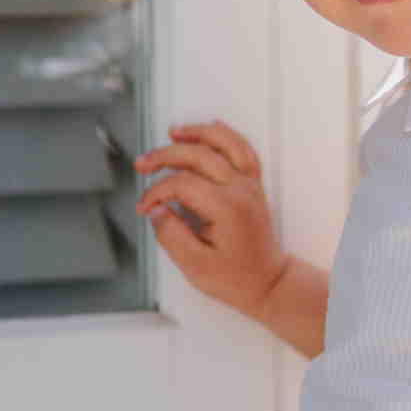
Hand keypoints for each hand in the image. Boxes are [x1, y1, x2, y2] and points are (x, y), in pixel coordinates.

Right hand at [133, 119, 288, 319]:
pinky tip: (212, 127)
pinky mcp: (254, 186)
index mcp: (227, 208)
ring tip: (173, 132)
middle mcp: (242, 190)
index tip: (144, 206)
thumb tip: (155, 209)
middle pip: (199, 156)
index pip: (182, 184)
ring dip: (197, 134)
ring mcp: (250, 185)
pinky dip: (227, 135)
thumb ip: (171, 235)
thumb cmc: (235, 278)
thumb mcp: (195, 265)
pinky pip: (244, 150)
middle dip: (165, 156)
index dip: (156, 191)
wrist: (267, 283)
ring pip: (226, 143)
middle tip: (143, 163)